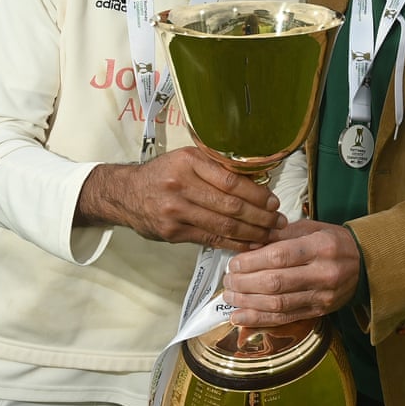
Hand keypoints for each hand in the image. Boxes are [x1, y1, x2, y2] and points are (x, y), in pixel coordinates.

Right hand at [76, 147, 284, 251]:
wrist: (125, 194)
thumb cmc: (163, 174)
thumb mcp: (186, 159)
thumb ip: (214, 168)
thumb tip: (256, 183)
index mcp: (189, 162)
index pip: (231, 181)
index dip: (257, 194)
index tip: (274, 201)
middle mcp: (181, 185)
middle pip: (230, 206)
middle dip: (261, 216)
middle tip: (279, 222)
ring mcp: (176, 211)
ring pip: (223, 226)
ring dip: (252, 233)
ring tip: (270, 235)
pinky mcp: (173, 232)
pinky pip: (210, 240)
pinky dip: (233, 244)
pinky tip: (249, 245)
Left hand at [222, 220, 360, 325]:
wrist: (366, 264)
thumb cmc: (333, 242)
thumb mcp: (311, 228)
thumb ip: (280, 235)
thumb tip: (248, 245)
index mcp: (321, 246)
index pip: (280, 256)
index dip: (251, 262)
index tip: (233, 264)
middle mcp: (323, 273)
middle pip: (276, 282)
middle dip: (245, 284)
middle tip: (227, 280)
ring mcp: (322, 296)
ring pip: (278, 304)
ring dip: (248, 303)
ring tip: (230, 297)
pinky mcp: (319, 312)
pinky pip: (285, 319)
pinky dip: (259, 320)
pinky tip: (240, 317)